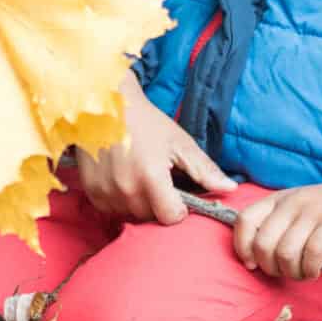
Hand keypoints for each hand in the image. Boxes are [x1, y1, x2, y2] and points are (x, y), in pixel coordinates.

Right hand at [71, 72, 235, 224]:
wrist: (105, 103)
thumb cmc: (145, 121)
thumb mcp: (179, 142)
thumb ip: (204, 169)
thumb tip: (231, 188)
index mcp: (151, 177)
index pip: (171, 217)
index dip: (179, 209)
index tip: (177, 194)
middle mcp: (126, 188)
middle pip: (150, 217)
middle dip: (157, 205)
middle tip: (156, 180)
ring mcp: (105, 190)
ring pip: (130, 215)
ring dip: (137, 204)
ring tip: (137, 177)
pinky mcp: (90, 190)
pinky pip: (110, 209)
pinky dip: (118, 200)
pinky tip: (121, 179)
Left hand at [230, 169, 321, 280]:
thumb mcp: (299, 211)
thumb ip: (279, 228)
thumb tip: (257, 260)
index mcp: (277, 200)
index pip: (244, 221)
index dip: (243, 247)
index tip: (253, 265)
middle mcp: (290, 203)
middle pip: (263, 244)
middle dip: (271, 268)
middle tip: (288, 272)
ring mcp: (312, 212)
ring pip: (286, 252)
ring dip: (293, 272)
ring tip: (305, 272)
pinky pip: (312, 253)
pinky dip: (311, 269)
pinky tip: (316, 270)